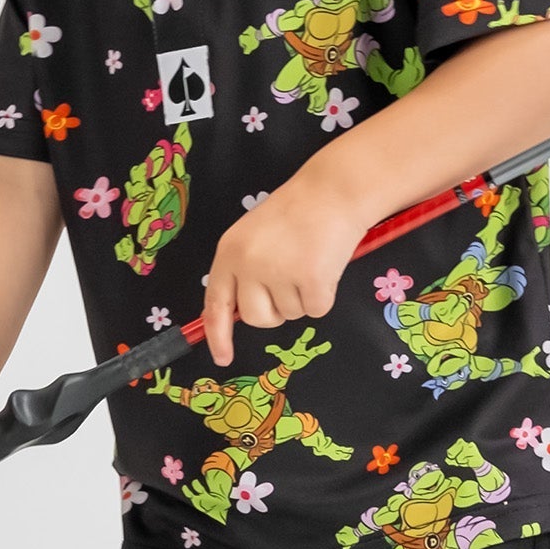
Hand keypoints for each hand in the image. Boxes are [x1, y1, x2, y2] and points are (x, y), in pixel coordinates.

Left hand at [199, 170, 364, 365]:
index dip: (218, 335)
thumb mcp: (253, 236)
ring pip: (290, 314)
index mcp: (230, 252)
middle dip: (275, 311)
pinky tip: (325, 266)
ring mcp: (280, 273)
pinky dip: (324, 295)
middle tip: (290, 281)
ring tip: (309, 260)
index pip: (216, 303)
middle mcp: (249, 264)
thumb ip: (243, 270)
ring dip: (303, 296)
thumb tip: (240, 312)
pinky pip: (316, 310)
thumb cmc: (296, 213)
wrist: (333, 190)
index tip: (222, 357)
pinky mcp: (311, 280)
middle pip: (257, 318)